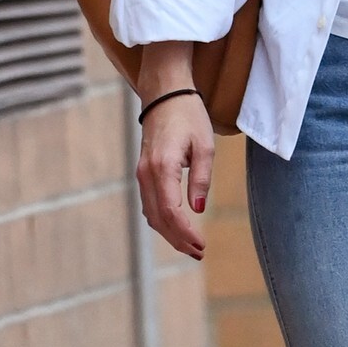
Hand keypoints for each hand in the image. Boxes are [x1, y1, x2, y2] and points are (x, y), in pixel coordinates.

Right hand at [135, 71, 213, 260]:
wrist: (165, 94)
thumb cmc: (188, 115)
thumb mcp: (205, 145)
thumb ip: (201, 178)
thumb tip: (197, 209)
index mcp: (162, 167)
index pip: (171, 212)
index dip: (185, 233)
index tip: (201, 245)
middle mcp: (146, 174)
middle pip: (158, 218)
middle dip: (178, 239)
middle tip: (199, 252)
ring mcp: (142, 173)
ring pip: (151, 214)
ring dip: (169, 233)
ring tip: (191, 246)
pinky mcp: (144, 172)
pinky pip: (150, 204)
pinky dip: (162, 220)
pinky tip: (177, 228)